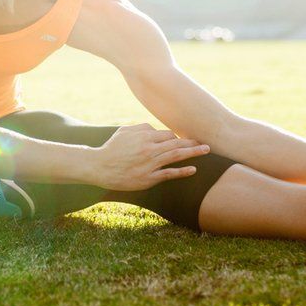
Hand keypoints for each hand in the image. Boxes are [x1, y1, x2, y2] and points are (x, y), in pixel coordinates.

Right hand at [93, 123, 209, 190]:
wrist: (99, 167)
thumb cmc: (112, 148)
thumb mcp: (124, 131)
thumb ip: (141, 127)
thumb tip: (156, 128)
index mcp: (144, 136)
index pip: (168, 134)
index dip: (177, 138)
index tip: (183, 142)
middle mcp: (149, 148)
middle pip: (177, 144)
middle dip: (193, 143)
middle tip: (206, 144)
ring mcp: (150, 164)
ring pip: (176, 156)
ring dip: (193, 153)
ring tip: (206, 151)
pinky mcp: (148, 178)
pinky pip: (169, 174)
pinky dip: (182, 172)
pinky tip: (193, 170)